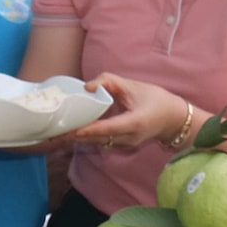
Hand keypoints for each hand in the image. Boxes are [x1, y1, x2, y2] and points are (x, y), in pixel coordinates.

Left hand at [66, 73, 185, 150]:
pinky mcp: (123, 145)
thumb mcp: (134, 85)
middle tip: (52, 134)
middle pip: (98, 138)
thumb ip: (110, 82)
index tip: (70, 130)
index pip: (107, 128)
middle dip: (75, 137)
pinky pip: (102, 141)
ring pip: (98, 142)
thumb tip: (88, 86)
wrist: (174, 119)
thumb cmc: (156, 99)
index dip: (88, 129)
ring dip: (78, 139)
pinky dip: (87, 137)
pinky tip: (72, 133)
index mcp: (134, 123)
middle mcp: (129, 138)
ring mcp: (126, 144)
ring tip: (56, 135)